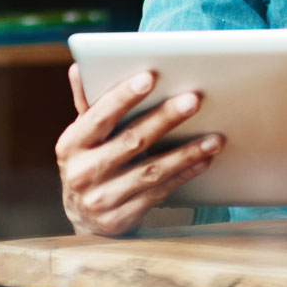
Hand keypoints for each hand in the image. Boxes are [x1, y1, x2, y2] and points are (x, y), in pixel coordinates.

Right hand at [57, 65, 223, 236]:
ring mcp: (102, 198)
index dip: (123, 96)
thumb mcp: (83, 136)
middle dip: (165, 118)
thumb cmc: (91, 161)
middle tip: (194, 99)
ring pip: (151, 171)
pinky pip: (160, 192)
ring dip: (186, 152)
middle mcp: (82, 172)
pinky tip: (204, 160)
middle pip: (131, 141)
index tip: (150, 77)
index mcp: (71, 144)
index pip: (99, 116)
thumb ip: (88, 104)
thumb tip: (79, 68)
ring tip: (215, 137)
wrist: (84, 216)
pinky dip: (184, 174)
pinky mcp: (122, 218)